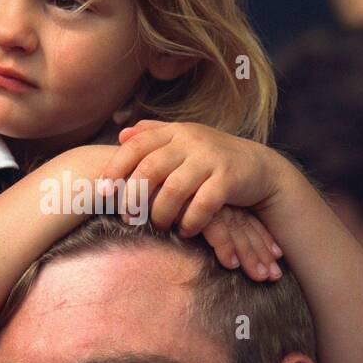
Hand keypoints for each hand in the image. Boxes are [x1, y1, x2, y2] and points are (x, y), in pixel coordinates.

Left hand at [98, 120, 285, 275]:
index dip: (116, 167)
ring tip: (159, 226)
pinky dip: (190, 222)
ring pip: (174, 189)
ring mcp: (211, 159)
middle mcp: (191, 141)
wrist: (260, 168)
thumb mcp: (184, 141)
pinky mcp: (230, 180)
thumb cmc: (212, 159)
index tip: (102, 191)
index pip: (137, 145)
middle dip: (135, 197)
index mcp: (175, 131)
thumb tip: (121, 133)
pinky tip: (185, 231)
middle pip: (151, 168)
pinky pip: (203, 205)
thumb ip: (154, 135)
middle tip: (128, 218)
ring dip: (161, 213)